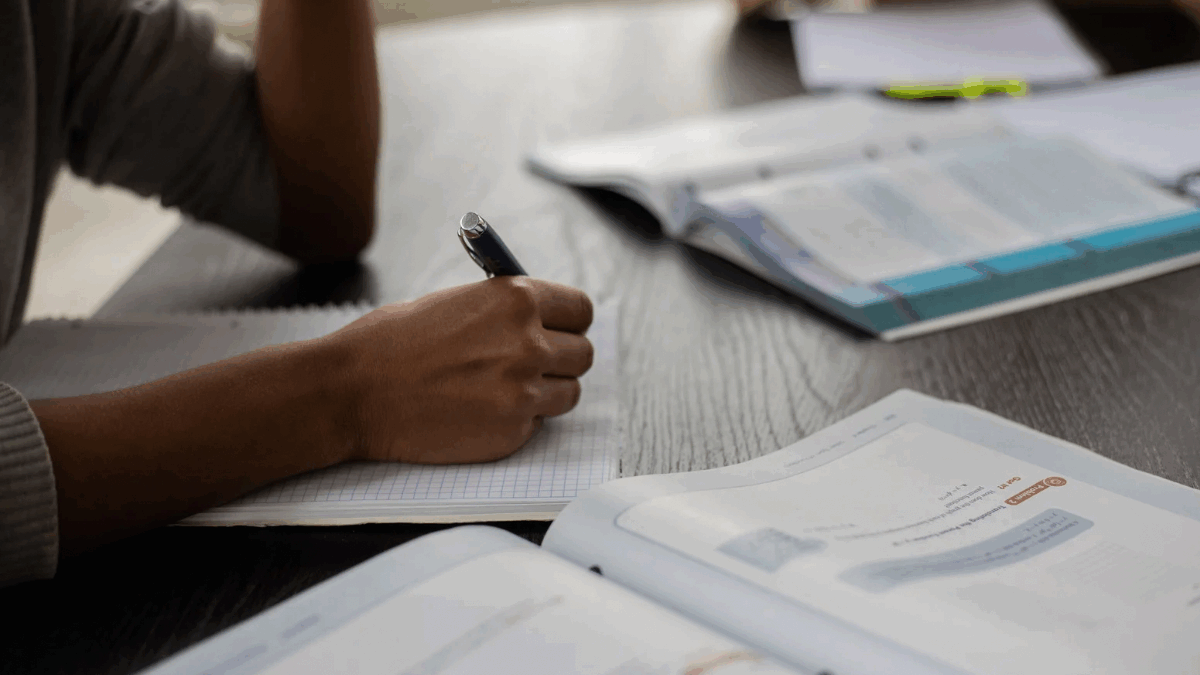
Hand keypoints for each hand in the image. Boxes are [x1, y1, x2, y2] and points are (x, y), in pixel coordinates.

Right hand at [326, 277, 594, 463]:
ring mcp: (523, 392)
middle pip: (583, 354)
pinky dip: (518, 420)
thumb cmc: (392, 342)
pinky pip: (537, 425)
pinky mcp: (512, 433)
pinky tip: (479, 411)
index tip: (562, 329)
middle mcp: (529, 344)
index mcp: (516, 299)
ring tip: (502, 389)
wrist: (353, 392)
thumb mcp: (456, 302)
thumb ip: (505, 310)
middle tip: (534, 364)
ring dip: (546, 392)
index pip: (581, 309)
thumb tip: (540, 320)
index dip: (570, 321)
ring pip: (569, 394)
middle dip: (562, 359)